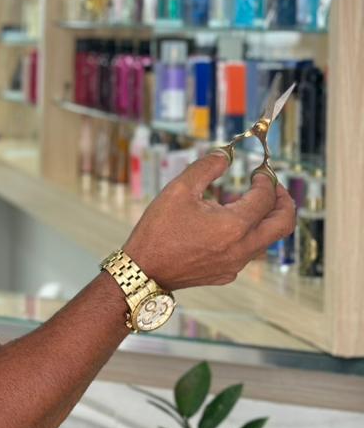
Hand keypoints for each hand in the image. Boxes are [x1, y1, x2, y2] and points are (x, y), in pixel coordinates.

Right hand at [123, 152, 295, 290]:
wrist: (143, 270)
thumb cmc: (157, 231)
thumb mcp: (178, 190)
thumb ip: (205, 168)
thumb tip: (224, 154)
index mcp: (234, 225)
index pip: (265, 197)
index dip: (266, 180)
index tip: (259, 171)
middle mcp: (242, 247)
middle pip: (284, 224)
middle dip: (284, 201)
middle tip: (273, 187)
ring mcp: (236, 264)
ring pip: (267, 240)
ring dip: (265, 219)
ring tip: (246, 204)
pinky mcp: (227, 273)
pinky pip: (248, 252)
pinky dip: (247, 235)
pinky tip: (226, 226)